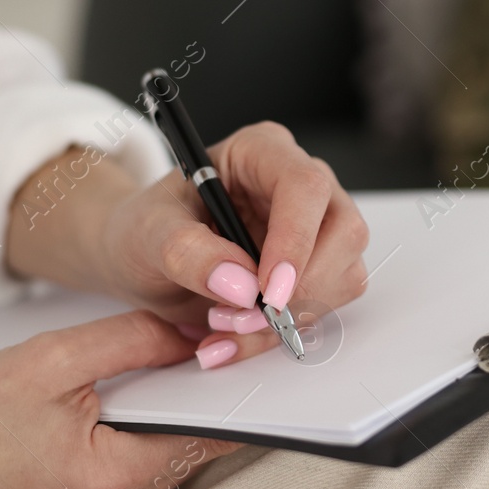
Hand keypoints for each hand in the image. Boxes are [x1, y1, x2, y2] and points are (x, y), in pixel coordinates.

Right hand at [0, 310, 240, 488]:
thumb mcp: (49, 359)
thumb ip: (132, 339)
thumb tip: (194, 330)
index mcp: (117, 477)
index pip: (215, 429)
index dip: (231, 382)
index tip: (236, 342)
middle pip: (199, 441)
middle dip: (197, 392)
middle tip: (190, 342)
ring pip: (175, 452)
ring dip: (169, 411)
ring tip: (144, 370)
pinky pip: (146, 467)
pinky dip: (143, 432)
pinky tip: (120, 403)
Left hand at [7, 122, 370, 369]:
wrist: (143, 258)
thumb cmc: (146, 229)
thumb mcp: (147, 234)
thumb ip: (187, 251)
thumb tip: (239, 284)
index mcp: (261, 151)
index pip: (305, 186)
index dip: (296, 240)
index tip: (267, 293)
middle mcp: (300, 185)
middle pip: (343, 231)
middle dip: (298, 289)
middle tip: (240, 321)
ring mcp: (317, 227)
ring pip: (344, 274)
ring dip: (290, 317)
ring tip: (225, 330)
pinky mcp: (318, 267)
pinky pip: (327, 305)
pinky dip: (282, 333)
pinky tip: (237, 337)